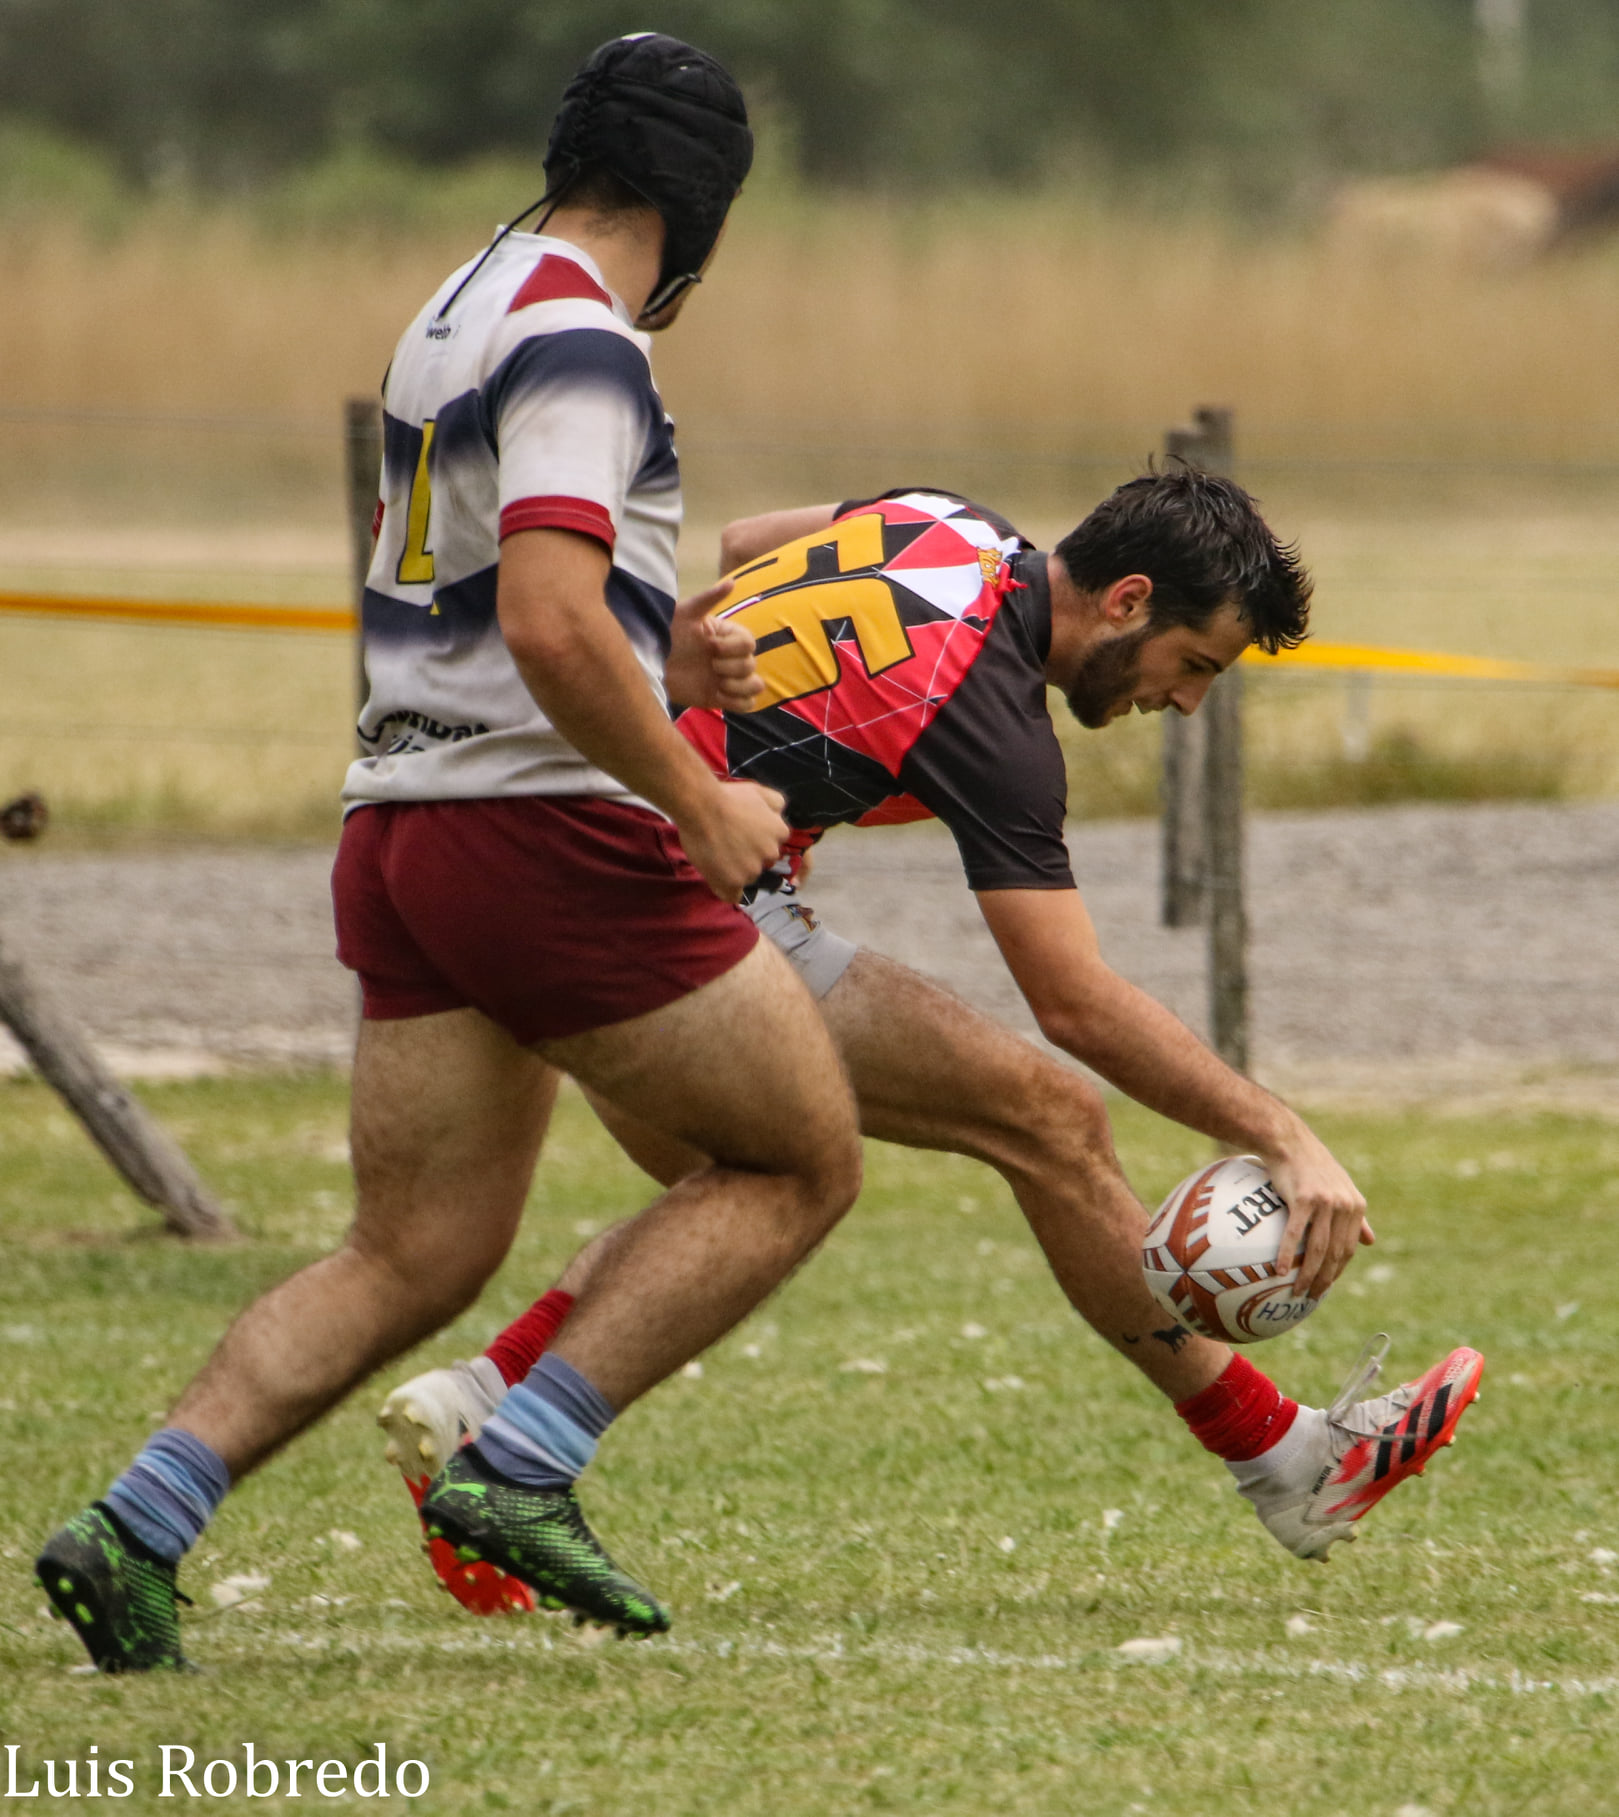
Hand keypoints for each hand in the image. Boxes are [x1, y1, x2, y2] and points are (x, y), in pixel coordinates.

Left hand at [664, 580, 761, 711]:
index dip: (733, 647)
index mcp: (726, 636)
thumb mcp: (685, 613)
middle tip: (710, 666)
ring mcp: (727, 678)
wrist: (648, 662)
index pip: (749, 643)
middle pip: (751, 664)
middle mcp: (730, 657)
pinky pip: (746, 704)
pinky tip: (718, 695)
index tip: (709, 646)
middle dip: (731, 667)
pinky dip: (738, 702)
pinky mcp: (721, 698)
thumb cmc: (664, 633)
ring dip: (740, 686)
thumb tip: (733, 581)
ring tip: (719, 684)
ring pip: (755, 685)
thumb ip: (709, 598)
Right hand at [677, 780, 788, 903]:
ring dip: (734, 871)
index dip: (756, 842)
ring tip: (715, 855)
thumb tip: (779, 813)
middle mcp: (771, 853)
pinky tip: (718, 880)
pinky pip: (733, 895)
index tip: (742, 836)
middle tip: (727, 845)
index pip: (772, 845)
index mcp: (780, 832)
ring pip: (746, 877)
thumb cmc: (727, 796)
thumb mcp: (759, 791)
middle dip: (748, 857)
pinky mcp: (733, 882)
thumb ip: (775, 803)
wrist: (701, 806)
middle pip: (761, 863)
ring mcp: (753, 870)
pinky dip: (726, 890)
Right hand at [1265, 1122, 1373, 1302]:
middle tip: (1310, 1297)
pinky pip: (1295, 1234)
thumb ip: (1356, 1218)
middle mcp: (1345, 1206)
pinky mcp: (1304, 1199)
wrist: (1288, 1141)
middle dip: (1324, 1280)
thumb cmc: (1311, 1165)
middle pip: (1335, 1254)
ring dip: (1307, 1275)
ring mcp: (1326, 1203)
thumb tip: (1371, 1242)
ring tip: (1296, 1292)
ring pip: (1318, 1249)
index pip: (1349, 1249)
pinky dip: (1287, 1255)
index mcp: (1356, 1206)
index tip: (1325, 1286)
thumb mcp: (1340, 1188)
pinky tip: (1279, 1271)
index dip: (1337, 1272)